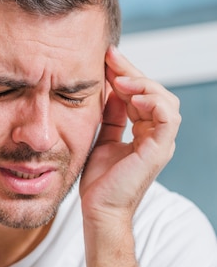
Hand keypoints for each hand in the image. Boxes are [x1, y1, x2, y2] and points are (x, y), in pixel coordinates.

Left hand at [79, 46, 180, 225]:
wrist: (98, 209)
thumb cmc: (98, 180)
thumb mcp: (101, 137)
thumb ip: (110, 115)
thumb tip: (107, 88)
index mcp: (144, 131)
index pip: (140, 93)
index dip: (125, 73)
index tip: (106, 57)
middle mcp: (156, 135)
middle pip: (154, 92)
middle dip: (132, 71)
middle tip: (110, 57)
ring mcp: (160, 143)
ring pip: (165, 100)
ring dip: (143, 84)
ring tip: (119, 80)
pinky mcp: (158, 150)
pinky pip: (167, 118)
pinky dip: (152, 102)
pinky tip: (131, 97)